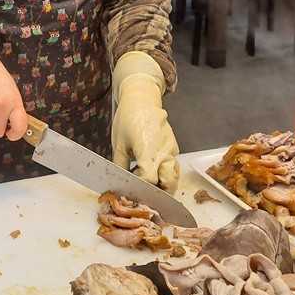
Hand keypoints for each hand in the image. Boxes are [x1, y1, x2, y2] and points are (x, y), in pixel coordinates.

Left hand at [110, 52, 179, 190]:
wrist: (142, 99)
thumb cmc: (128, 119)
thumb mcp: (119, 144)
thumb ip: (119, 165)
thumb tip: (119, 182)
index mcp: (148, 152)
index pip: (150, 180)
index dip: (141, 188)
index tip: (132, 189)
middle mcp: (164, 152)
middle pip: (169, 183)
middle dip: (159, 192)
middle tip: (146, 195)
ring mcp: (171, 149)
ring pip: (175, 175)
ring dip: (165, 185)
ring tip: (152, 188)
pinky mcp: (173, 146)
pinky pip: (173, 165)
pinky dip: (166, 173)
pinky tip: (154, 173)